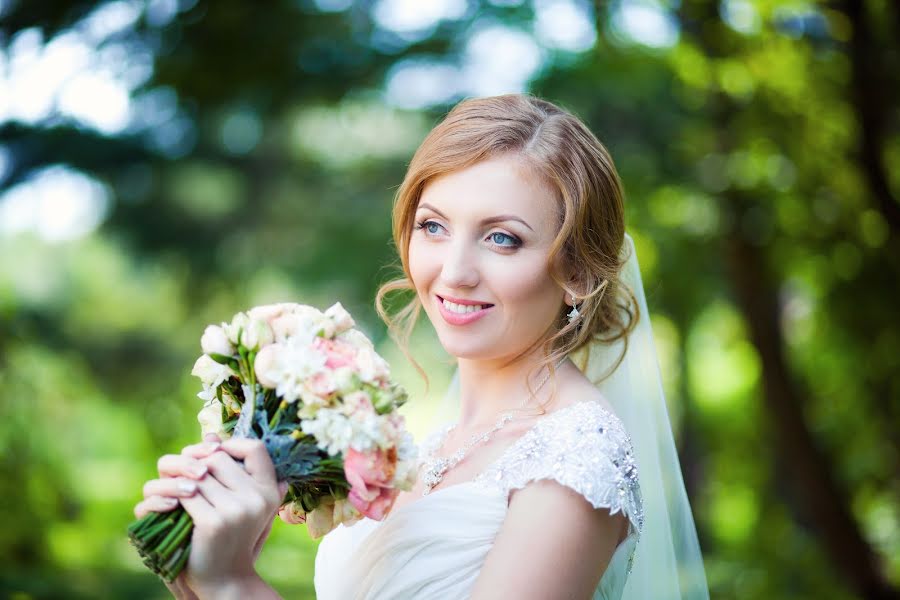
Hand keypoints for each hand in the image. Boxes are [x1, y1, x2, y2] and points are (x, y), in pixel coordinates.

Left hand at [134, 434, 287, 597]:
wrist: (226, 577)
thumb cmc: (233, 535)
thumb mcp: (243, 502)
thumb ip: (235, 471)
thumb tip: (210, 435)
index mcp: (270, 490)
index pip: (255, 448)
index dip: (231, 444)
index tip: (214, 452)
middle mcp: (257, 498)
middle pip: (218, 458)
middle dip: (196, 460)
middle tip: (182, 468)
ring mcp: (236, 510)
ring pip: (199, 475)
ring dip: (181, 478)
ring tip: (175, 484)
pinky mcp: (213, 523)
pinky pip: (187, 494)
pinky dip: (175, 495)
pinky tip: (172, 502)